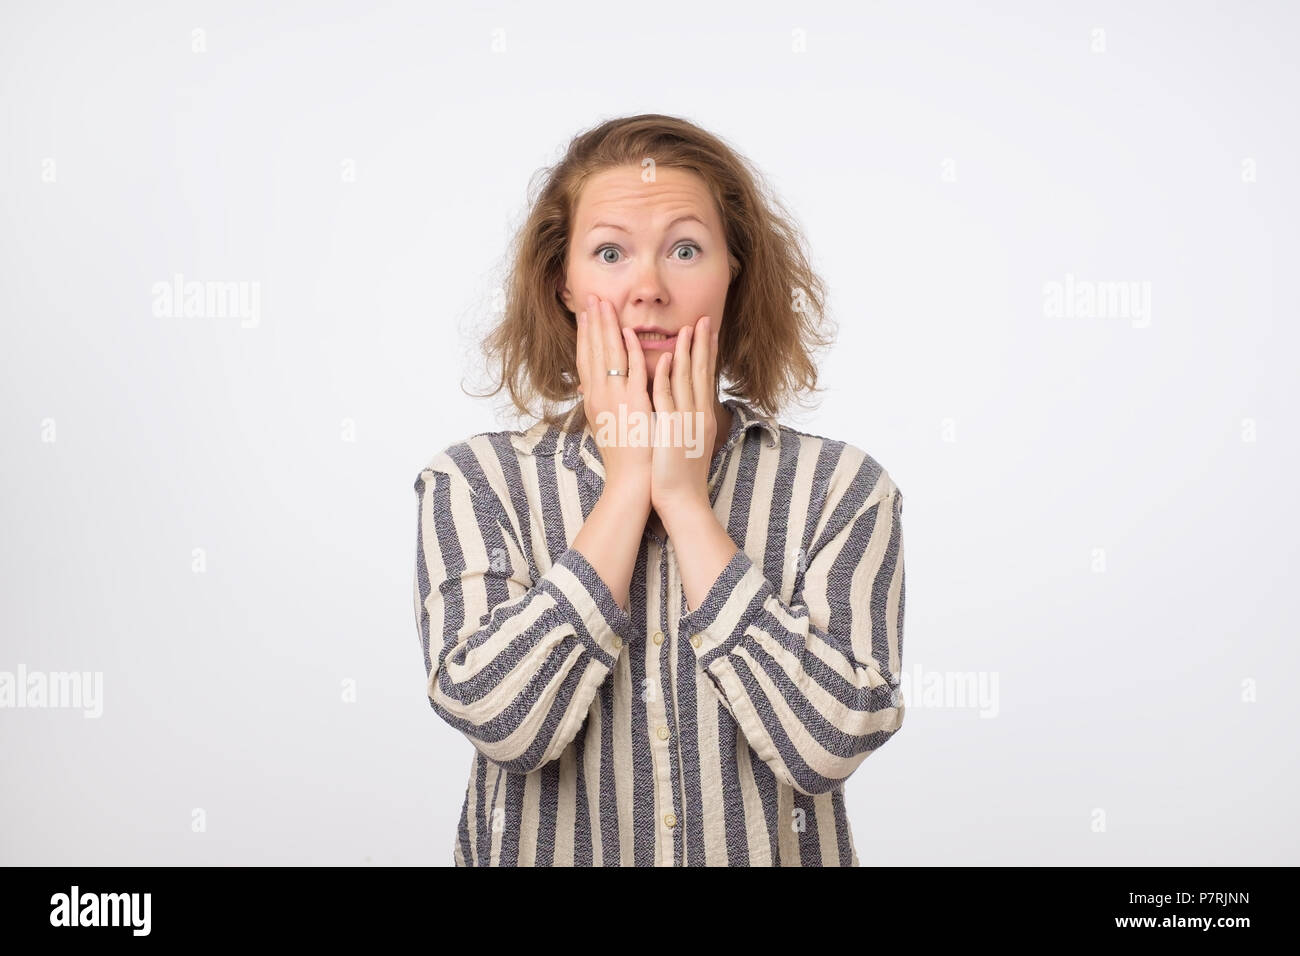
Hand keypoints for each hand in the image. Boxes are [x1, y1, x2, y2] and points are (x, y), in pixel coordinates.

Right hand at [574, 293, 656, 499]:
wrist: (631, 480)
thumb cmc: (623, 456)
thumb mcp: (605, 426)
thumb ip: (602, 403)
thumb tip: (595, 389)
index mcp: (593, 399)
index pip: (586, 359)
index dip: (585, 335)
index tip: (585, 314)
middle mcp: (599, 395)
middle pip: (593, 351)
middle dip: (592, 323)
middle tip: (591, 298)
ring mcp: (615, 398)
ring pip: (609, 355)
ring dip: (607, 328)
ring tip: (604, 304)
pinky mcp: (634, 403)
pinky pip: (632, 370)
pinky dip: (631, 350)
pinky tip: (629, 332)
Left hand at [650, 314, 717, 514]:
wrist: (683, 501)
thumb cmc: (681, 477)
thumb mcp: (688, 444)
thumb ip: (686, 424)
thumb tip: (681, 411)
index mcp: (701, 417)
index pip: (704, 378)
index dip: (707, 354)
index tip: (708, 333)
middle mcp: (698, 415)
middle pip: (701, 372)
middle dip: (702, 344)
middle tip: (704, 320)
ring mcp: (686, 421)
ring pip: (687, 379)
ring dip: (686, 352)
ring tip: (688, 328)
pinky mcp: (672, 429)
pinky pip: (667, 397)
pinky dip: (664, 376)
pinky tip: (662, 358)